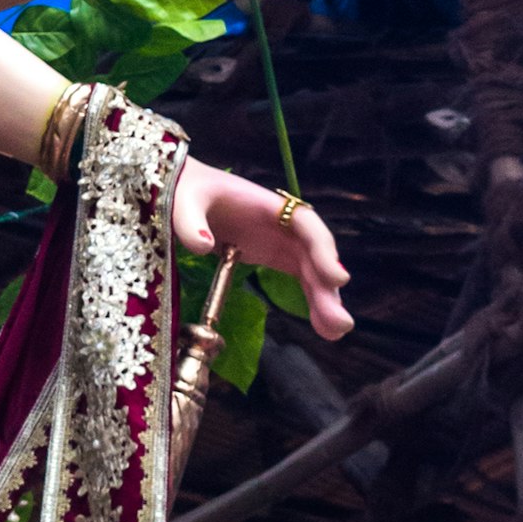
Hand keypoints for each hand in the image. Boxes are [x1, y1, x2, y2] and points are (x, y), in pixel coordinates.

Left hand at [171, 158, 351, 339]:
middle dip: (328, 287)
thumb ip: (189, 221)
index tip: (336, 279)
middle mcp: (281, 222)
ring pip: (312, 270)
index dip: (323, 250)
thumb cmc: (185, 189)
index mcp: (265, 204)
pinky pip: (301, 278)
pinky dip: (312, 300)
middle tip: (340, 322)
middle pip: (314, 254)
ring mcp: (279, 239)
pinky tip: (323, 328)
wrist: (181, 188)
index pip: (305, 224)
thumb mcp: (182, 201)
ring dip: (325, 300)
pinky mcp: (272, 254)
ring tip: (335, 333)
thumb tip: (202, 244)